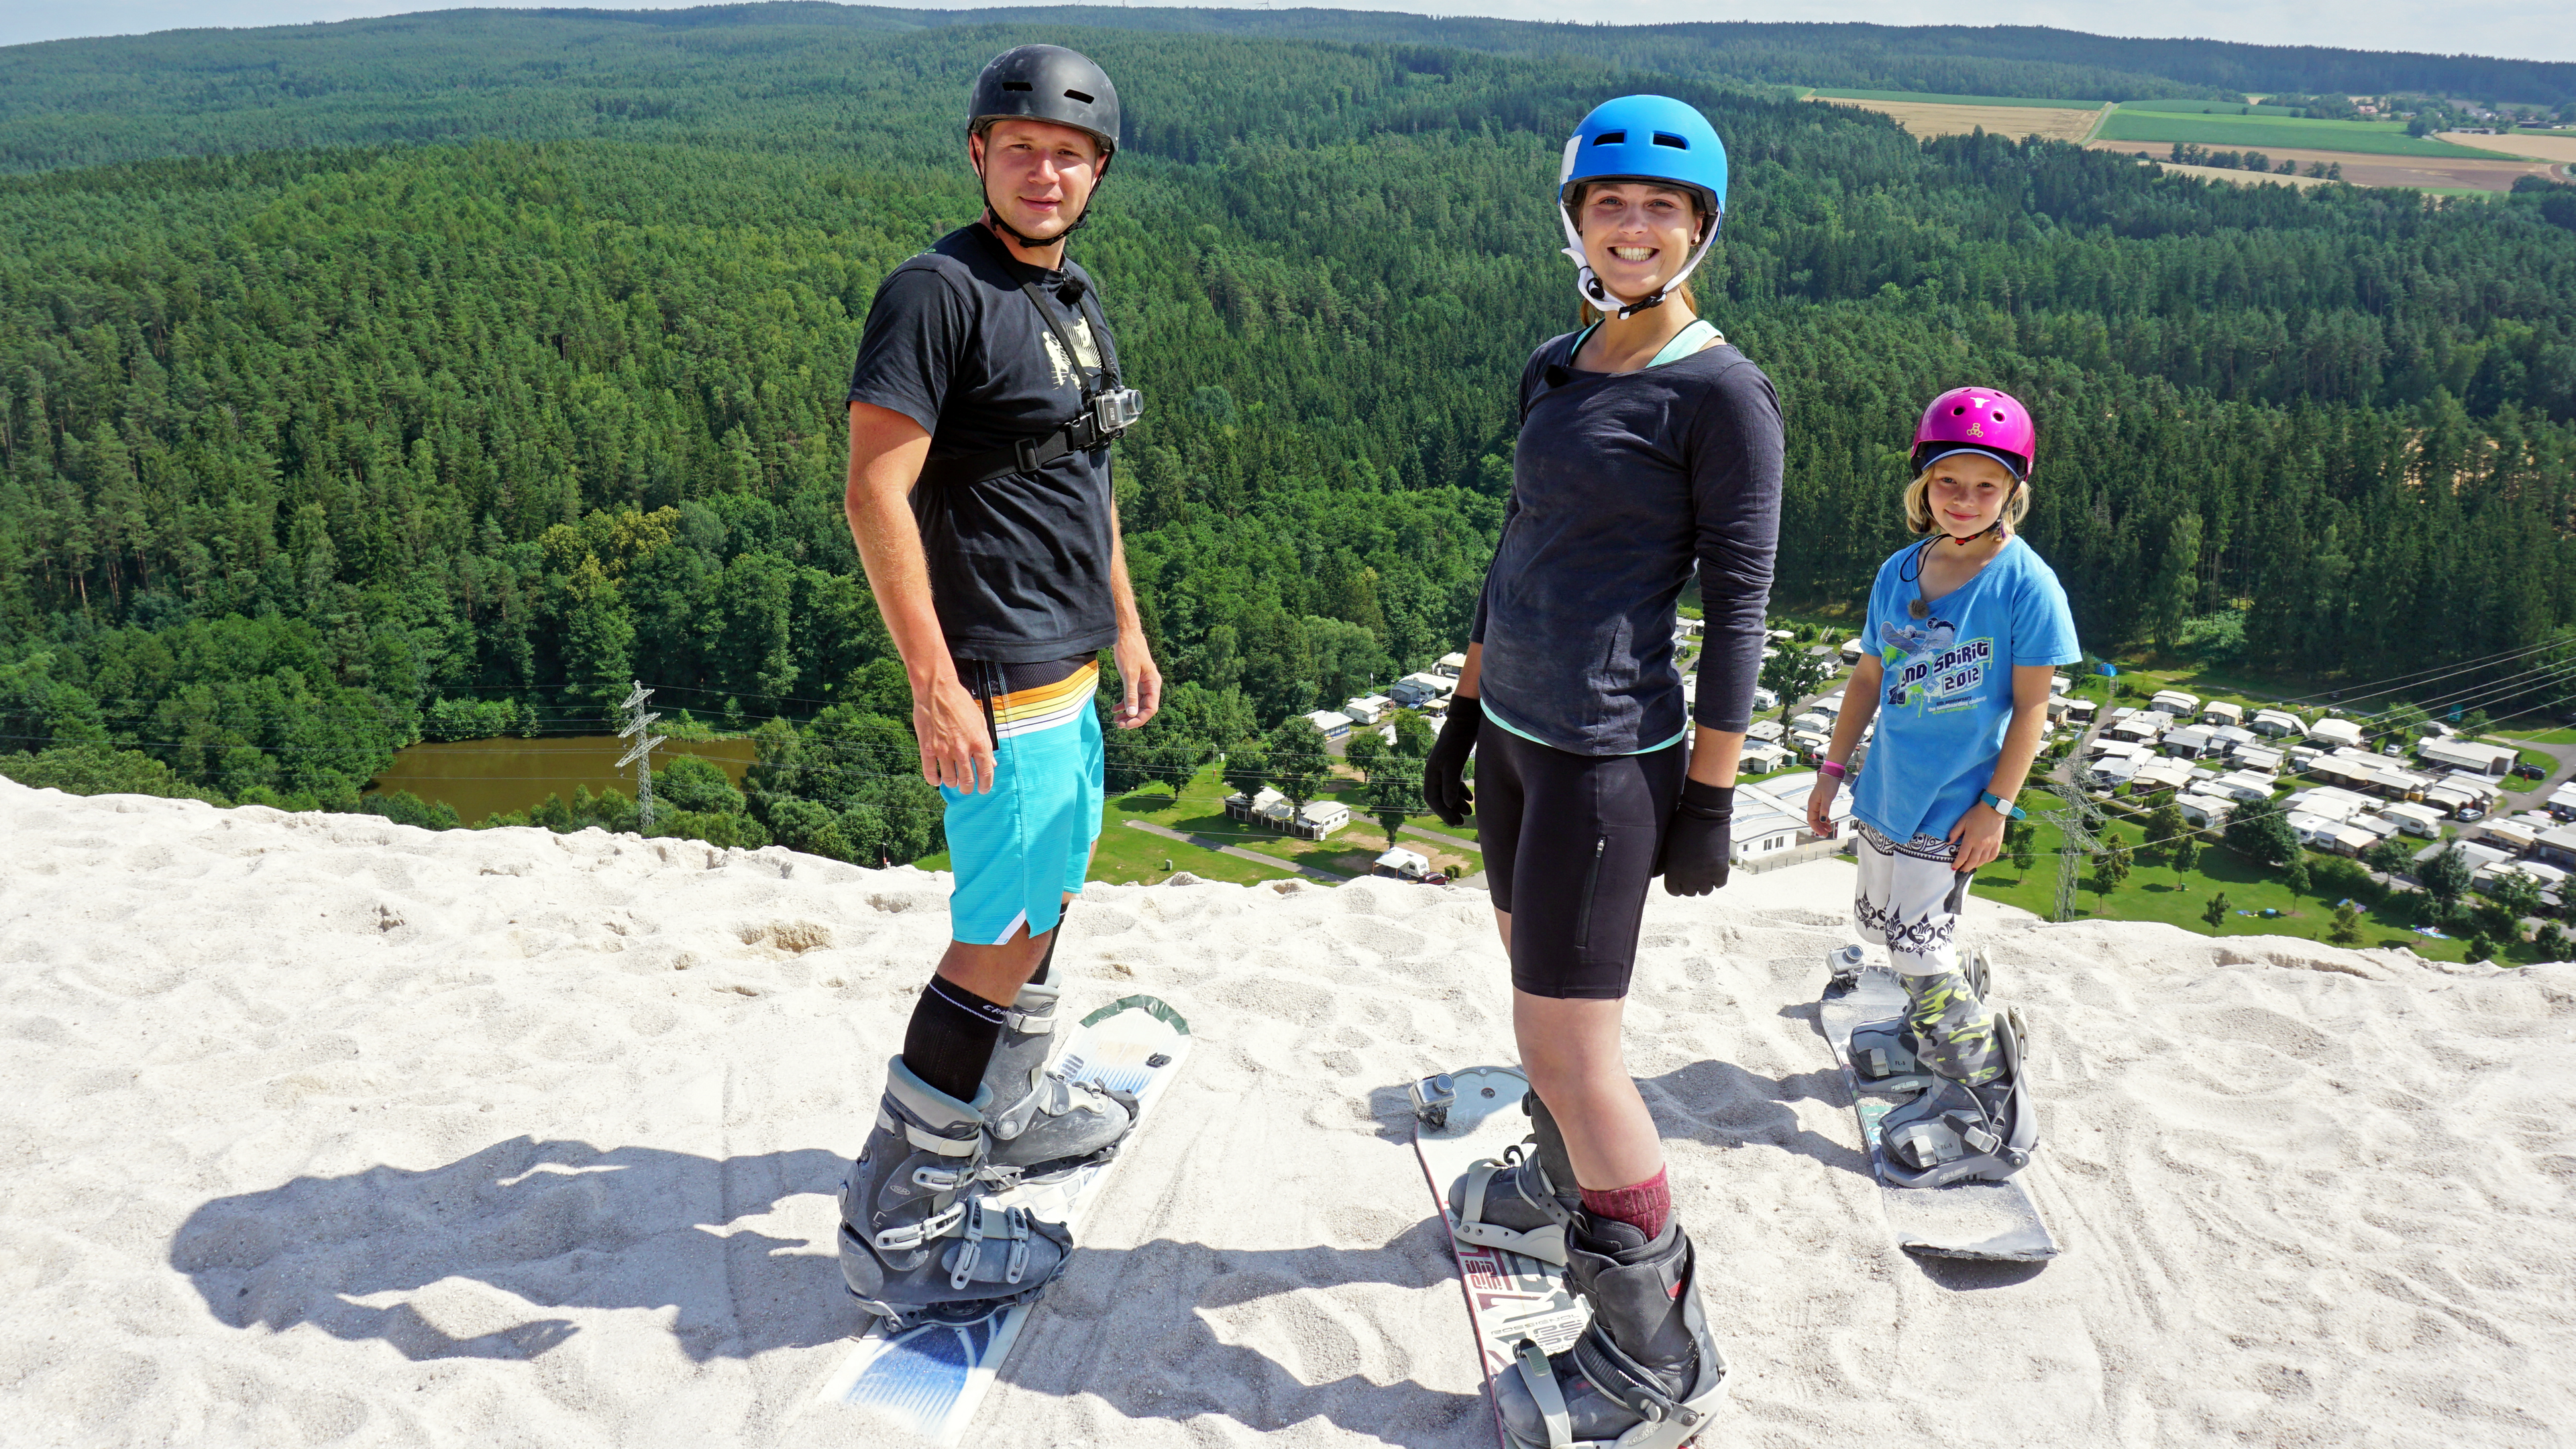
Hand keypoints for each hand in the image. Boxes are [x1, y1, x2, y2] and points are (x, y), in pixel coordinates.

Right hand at [913, 673, 994, 792]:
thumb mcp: (980, 721)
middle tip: (966, 788)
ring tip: (952, 781)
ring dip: (952, 783)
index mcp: (978, 742)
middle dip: (968, 788)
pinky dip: (934, 780)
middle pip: (967, 780)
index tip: (983, 789)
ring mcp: (943, 750)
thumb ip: (986, 744)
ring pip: (950, 780)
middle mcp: (962, 749)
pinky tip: (937, 780)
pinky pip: (930, 773)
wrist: (936, 691)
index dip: (986, 785)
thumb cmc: (960, 703)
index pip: (986, 772)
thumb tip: (992, 763)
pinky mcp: (927, 749)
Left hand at [1113, 629, 1160, 728]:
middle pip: (1144, 708)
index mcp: (1154, 684)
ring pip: (1137, 703)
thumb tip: (1132, 713)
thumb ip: (1130, 694)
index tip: (1127, 725)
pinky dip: (1124, 703)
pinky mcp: (1136, 680)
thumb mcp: (1129, 675)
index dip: (1140, 719)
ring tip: (1115, 720)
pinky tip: (1115, 709)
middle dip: (1132, 718)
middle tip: (1118, 725)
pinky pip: (1132, 696)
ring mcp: (1143, 683)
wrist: (1125, 634)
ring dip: (1127, 713)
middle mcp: (1151, 685)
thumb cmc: (1129, 651)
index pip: (1151, 708)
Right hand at [1422, 696, 1481, 826]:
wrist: (1464, 723)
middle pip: (1440, 797)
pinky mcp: (1454, 765)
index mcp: (1431, 773)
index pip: (1432, 798)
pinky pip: (1455, 784)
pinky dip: (1462, 792)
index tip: (1454, 822)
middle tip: (1461, 823)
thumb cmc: (1457, 743)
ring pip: (1448, 792)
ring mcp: (1444, 769)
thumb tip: (1447, 805)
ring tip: (1469, 813)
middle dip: (1450, 811)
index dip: (1442, 812)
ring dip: (1457, 803)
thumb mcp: (1454, 765)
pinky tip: (1471, 799)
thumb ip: (1450, 785)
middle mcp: (1435, 773)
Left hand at [1661, 779, 1733, 895]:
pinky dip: (1718, 878)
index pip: (1674, 891)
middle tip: (1693, 872)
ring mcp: (1706, 874)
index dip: (1676, 885)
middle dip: (1690, 884)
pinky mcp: (1721, 868)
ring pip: (1706, 891)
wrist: (1704, 814)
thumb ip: (1661, 863)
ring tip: (1704, 871)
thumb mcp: (1667, 844)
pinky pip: (1720, 884)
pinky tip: (1714, 867)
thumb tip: (1655, 876)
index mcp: (1673, 871)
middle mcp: (1689, 877)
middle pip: (1690, 892)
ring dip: (1704, 883)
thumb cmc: (1682, 826)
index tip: (1680, 878)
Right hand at [1805, 776, 1839, 835]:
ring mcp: (1817, 803)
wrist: (1831, 775)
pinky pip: (1820, 813)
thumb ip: (1824, 809)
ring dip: (1822, 824)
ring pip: (1817, 817)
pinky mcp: (1821, 801)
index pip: (1811, 819)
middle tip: (1826, 834)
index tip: (1822, 833)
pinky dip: (1824, 818)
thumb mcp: (1827, 798)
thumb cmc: (1828, 784)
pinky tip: (1828, 821)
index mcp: (1812, 804)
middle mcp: (1813, 804)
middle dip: (1819, 827)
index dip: (1815, 827)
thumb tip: (1823, 820)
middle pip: (1813, 820)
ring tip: (1829, 829)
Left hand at [1947, 800, 2006, 871]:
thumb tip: (1948, 842)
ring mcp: (1990, 845)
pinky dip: (1987, 861)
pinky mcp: (1997, 844)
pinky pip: (1992, 856)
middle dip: (1966, 867)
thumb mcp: (1962, 821)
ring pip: (1983, 861)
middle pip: (1972, 861)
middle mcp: (1981, 845)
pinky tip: (1983, 861)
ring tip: (1971, 866)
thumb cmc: (1976, 813)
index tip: (1953, 867)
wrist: (1994, 809)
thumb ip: (1955, 832)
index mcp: (1970, 839)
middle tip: (1961, 870)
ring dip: (1976, 865)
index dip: (1957, 864)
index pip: (1962, 856)